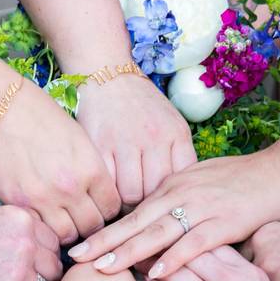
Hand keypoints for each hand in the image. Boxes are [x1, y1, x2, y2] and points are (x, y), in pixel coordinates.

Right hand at [0, 83, 120, 243]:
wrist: (0, 107)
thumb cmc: (42, 117)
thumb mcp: (81, 139)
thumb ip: (93, 171)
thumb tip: (100, 197)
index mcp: (91, 169)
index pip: (112, 208)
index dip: (107, 210)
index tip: (99, 208)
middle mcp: (70, 188)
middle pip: (93, 227)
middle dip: (90, 225)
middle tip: (82, 218)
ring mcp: (43, 198)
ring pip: (67, 235)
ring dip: (68, 230)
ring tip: (62, 220)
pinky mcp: (18, 203)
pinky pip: (39, 228)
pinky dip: (43, 227)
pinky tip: (43, 216)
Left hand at [68, 138, 279, 277]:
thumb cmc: (245, 180)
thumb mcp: (202, 182)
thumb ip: (178, 199)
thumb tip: (156, 220)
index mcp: (174, 186)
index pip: (132, 211)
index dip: (105, 229)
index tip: (80, 243)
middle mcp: (182, 194)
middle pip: (135, 221)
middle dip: (103, 240)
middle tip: (74, 257)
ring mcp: (203, 207)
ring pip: (158, 232)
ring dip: (128, 251)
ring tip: (102, 267)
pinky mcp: (226, 222)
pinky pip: (194, 243)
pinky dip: (174, 258)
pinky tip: (155, 273)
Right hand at [76, 73, 196, 204]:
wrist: (108, 77)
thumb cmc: (143, 106)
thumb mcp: (172, 123)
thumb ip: (178, 155)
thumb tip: (177, 195)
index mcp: (176, 133)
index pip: (180, 181)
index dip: (170, 196)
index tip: (161, 198)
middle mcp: (154, 137)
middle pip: (156, 192)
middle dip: (148, 203)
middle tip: (139, 203)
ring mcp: (125, 141)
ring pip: (131, 194)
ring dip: (126, 201)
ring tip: (124, 196)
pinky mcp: (99, 145)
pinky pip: (107, 184)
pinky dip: (108, 191)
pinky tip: (108, 186)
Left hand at [145, 246, 279, 280]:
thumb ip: (245, 278)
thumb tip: (227, 271)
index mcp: (247, 272)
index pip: (214, 244)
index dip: (193, 240)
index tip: (181, 240)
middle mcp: (226, 279)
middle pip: (189, 251)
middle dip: (169, 246)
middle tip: (153, 244)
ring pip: (173, 270)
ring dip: (155, 264)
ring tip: (143, 260)